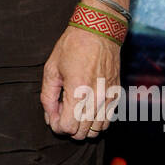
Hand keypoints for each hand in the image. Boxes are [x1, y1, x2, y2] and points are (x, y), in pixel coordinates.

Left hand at [41, 24, 120, 140]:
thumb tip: (50, 117)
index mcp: (78, 91)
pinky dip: (96, 122)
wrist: (99, 31)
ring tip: (74, 112)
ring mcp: (109, 98)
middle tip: (61, 113)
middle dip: (68, 128)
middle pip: (82, 133)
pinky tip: (87, 110)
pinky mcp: (116, 95)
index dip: (56, 126)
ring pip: (96, 130)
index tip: (53, 116)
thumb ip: (48, 96)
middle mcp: (96, 98)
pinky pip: (107, 121)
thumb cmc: (72, 47)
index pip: (68, 127)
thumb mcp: (51, 69)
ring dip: (83, 127)